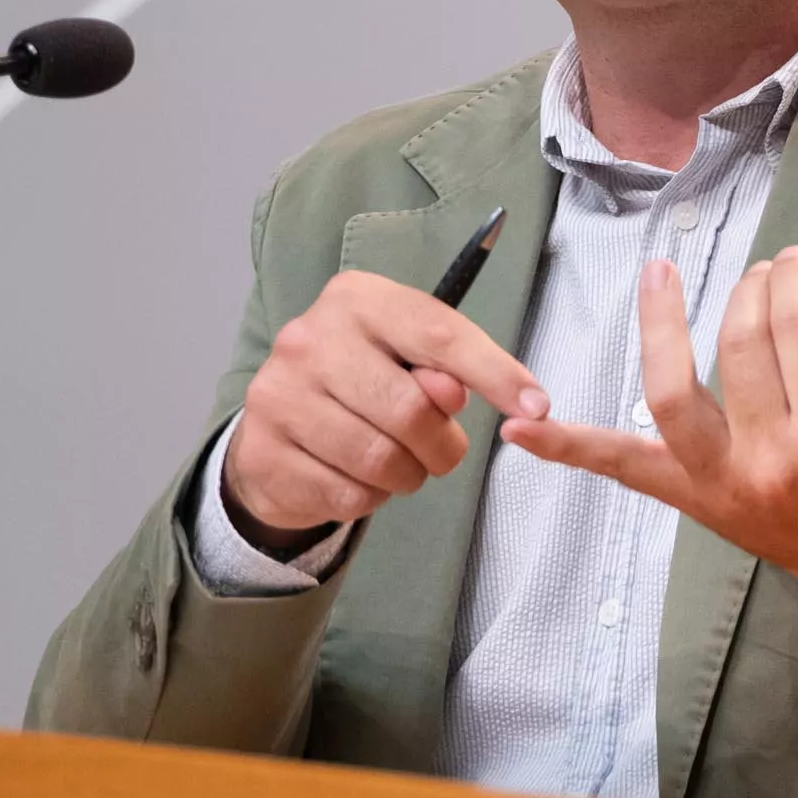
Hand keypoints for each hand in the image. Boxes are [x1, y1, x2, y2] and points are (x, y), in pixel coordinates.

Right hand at [228, 271, 548, 534]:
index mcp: (356, 300)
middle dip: (444, 445)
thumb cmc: (366, 380)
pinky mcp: (260, 451)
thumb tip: (454, 394)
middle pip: (412, 410)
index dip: (496, 375)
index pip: (441, 335)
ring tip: (400, 464)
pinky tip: (358, 477)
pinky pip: (347, 494)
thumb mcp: (410, 355)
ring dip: (408, 475)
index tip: (537, 409)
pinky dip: (370, 497)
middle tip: (442, 450)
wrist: (280, 424)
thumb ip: (446, 365)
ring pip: (379, 459)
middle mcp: (308, 339)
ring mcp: (276, 394)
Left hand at [503, 247, 797, 605]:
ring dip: (658, 329)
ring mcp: (721, 481)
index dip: (793, 282)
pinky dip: (570, 448)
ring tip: (659, 275)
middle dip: (750, 294)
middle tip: (764, 274)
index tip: (794, 263)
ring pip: (673, 391)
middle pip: (741, 347)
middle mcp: (772, 458)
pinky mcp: (688, 497)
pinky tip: (522, 426)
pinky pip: (622, 469)